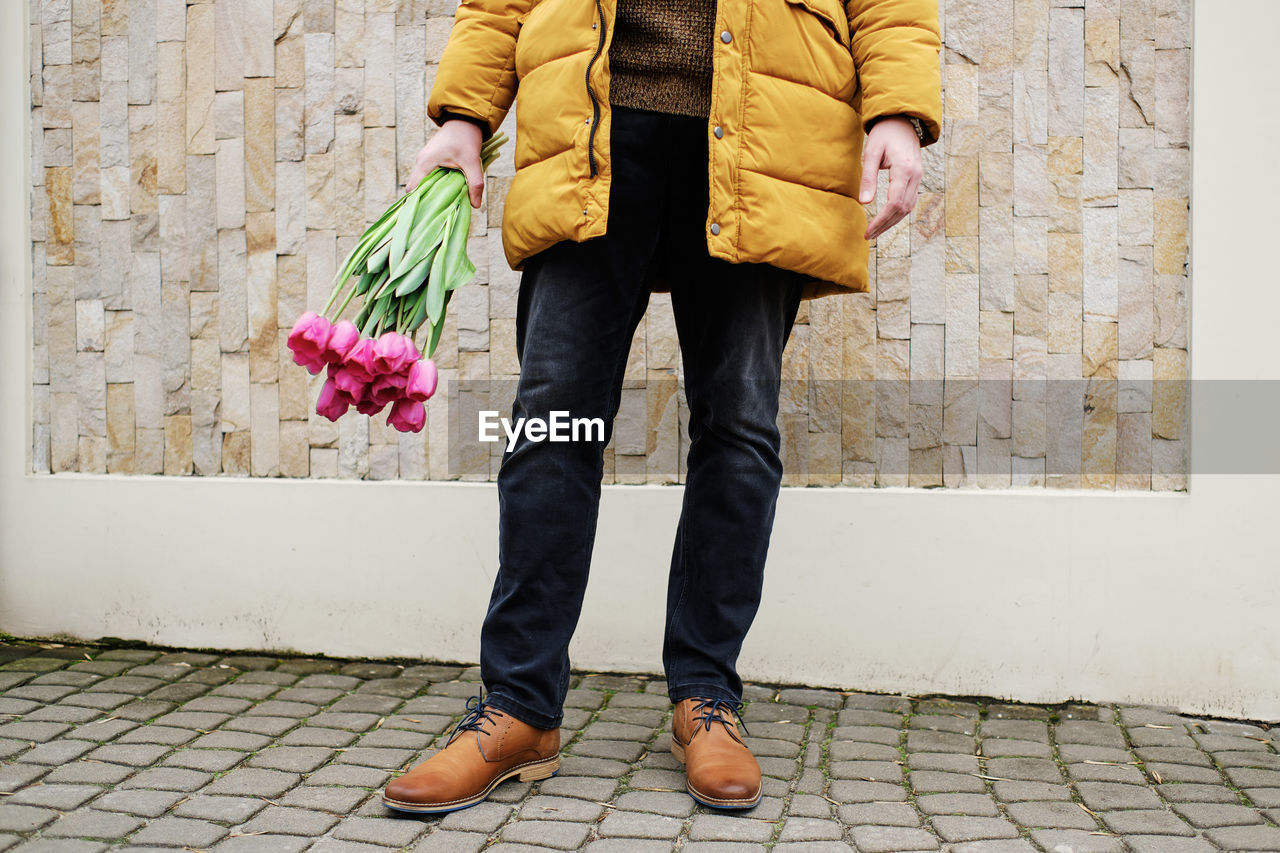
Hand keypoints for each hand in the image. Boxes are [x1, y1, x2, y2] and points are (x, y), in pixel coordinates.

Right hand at [404, 119, 485, 207]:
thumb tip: (475, 205)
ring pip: (423, 182)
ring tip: (445, 202)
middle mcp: (421, 162)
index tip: (429, 212)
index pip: (413, 189)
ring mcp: (425, 160)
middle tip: (439, 211)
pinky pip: (429, 176)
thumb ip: (475, 184)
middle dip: (427, 199)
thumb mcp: (473, 162)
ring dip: (433, 192)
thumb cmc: (466, 138)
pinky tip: (448, 191)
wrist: (465, 120)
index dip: (418, 202)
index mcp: (425, 163)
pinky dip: (436, 184)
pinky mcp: (431, 159)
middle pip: (417, 187)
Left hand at [858, 116, 923, 240]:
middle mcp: (915, 176)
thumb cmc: (884, 134)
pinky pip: (909, 201)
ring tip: (875, 231)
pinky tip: (885, 219)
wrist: (902, 121)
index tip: (868, 230)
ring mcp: (918, 178)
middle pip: (902, 209)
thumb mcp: (871, 152)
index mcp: (904, 169)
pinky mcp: (916, 179)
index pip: (894, 203)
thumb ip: (868, 177)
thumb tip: (864, 203)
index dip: (881, 220)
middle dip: (885, 225)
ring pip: (908, 208)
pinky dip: (897, 213)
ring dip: (892, 222)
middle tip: (868, 235)